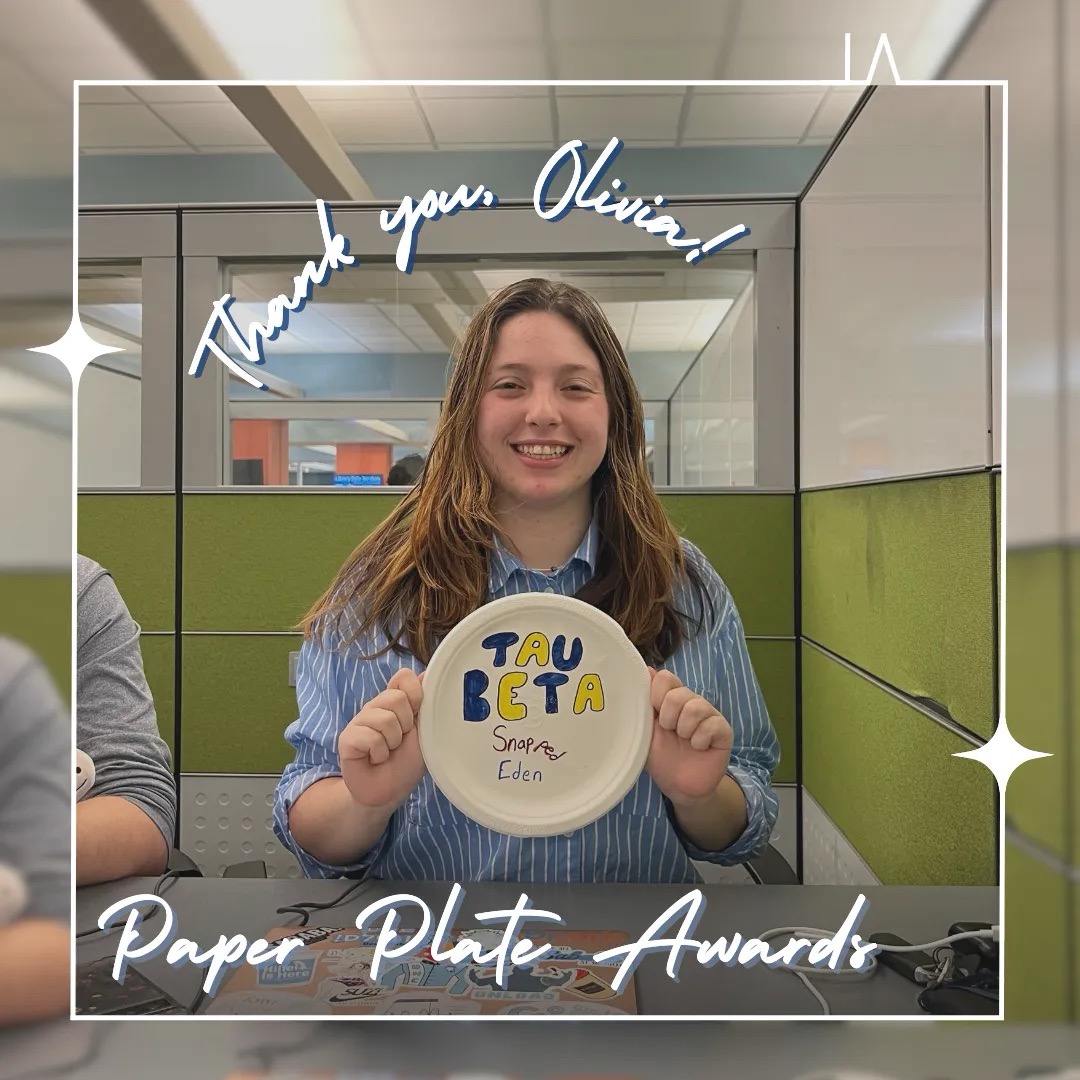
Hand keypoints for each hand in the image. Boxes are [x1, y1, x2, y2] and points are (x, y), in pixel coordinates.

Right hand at [339, 668, 425, 810]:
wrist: (390, 791)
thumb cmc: (407, 761)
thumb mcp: (424, 731)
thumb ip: (424, 703)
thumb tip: (427, 673)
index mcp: (394, 701)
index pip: (403, 676)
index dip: (415, 695)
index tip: (417, 717)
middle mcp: (376, 706)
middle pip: (396, 697)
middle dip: (406, 725)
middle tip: (400, 741)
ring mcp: (359, 720)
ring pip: (385, 719)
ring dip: (393, 742)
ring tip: (387, 752)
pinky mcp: (347, 738)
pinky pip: (370, 737)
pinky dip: (379, 753)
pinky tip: (375, 759)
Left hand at [644, 668, 732, 804]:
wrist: (679, 786)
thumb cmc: (661, 756)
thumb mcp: (646, 730)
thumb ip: (644, 702)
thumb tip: (645, 669)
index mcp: (671, 699)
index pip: (665, 678)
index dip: (656, 695)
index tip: (654, 714)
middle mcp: (691, 702)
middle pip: (678, 693)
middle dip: (668, 717)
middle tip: (670, 731)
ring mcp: (709, 715)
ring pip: (695, 707)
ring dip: (684, 729)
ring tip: (684, 740)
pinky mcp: (723, 730)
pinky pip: (711, 725)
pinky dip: (699, 740)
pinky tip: (698, 747)